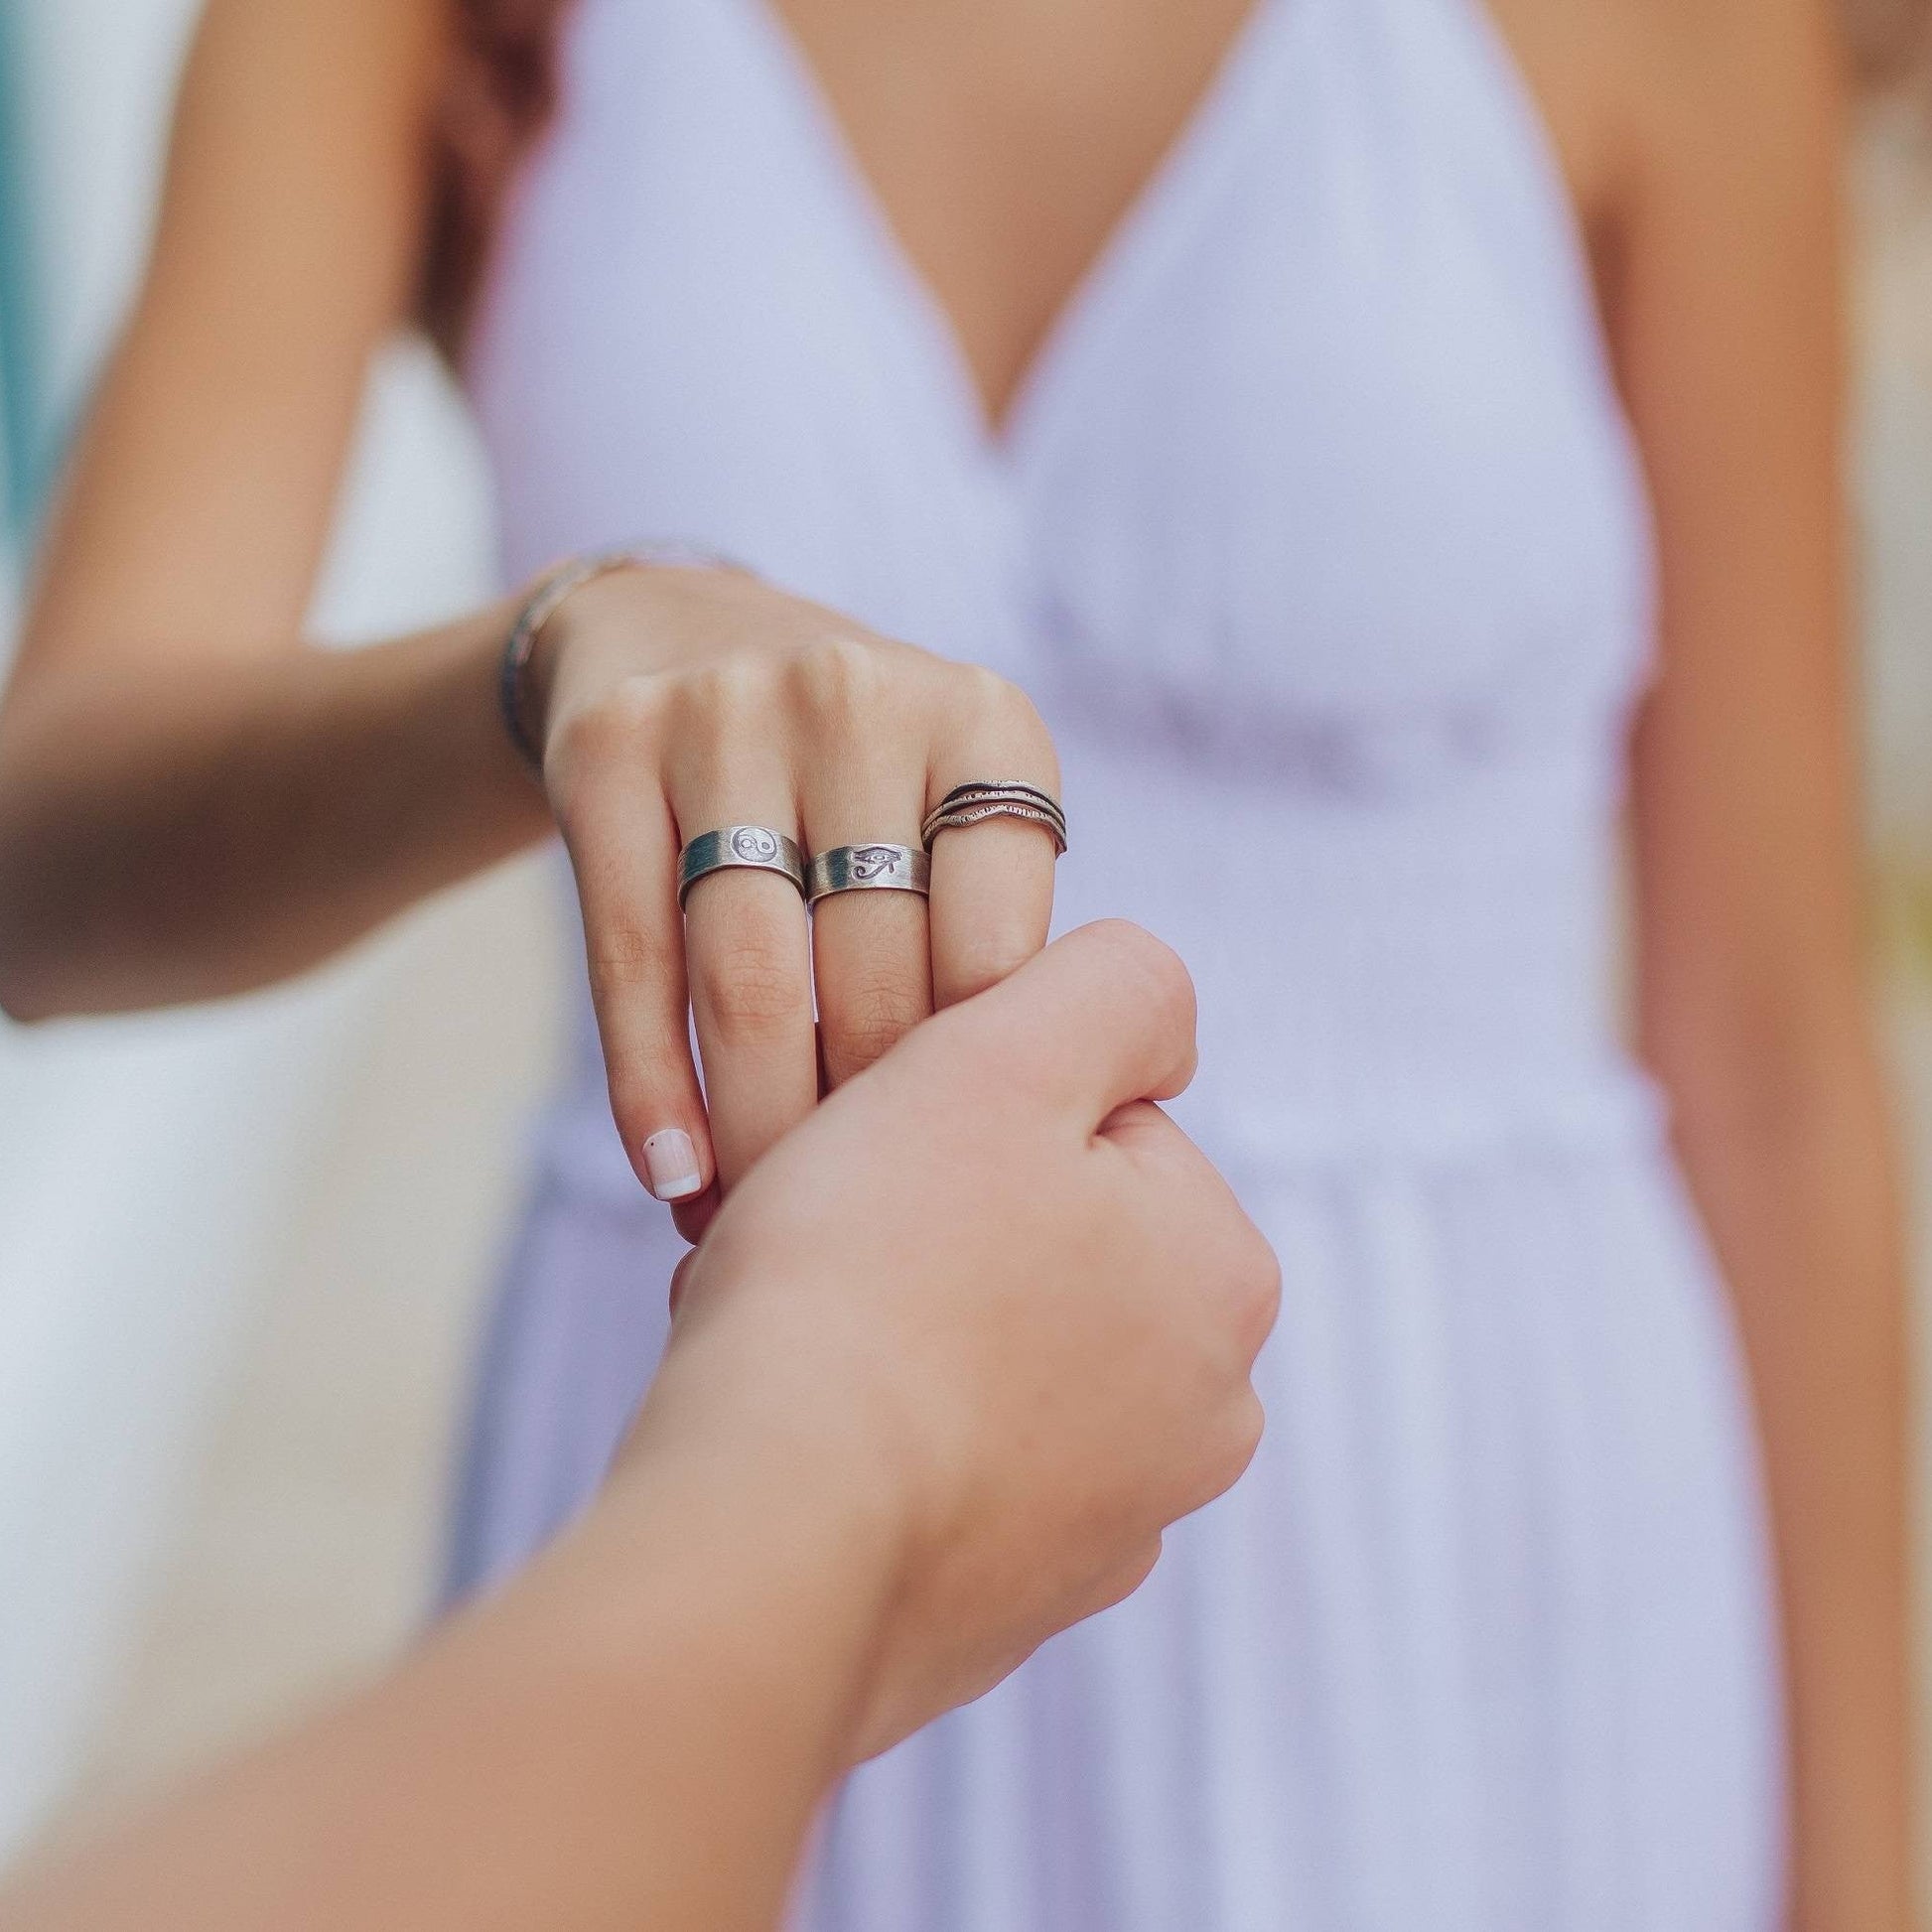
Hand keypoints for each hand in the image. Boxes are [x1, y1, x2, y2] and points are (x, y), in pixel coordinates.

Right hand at [529, 562, 1060, 1236]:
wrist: (677, 634)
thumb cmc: (858, 783)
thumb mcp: (957, 813)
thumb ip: (1000, 945)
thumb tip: (1052, 1150)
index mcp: (987, 726)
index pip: (996, 946)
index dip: (976, 1096)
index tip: (964, 1210)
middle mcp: (862, 698)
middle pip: (872, 973)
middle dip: (867, 1138)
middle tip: (863, 1260)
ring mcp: (726, 713)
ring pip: (750, 977)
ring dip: (757, 1132)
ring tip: (759, 1236)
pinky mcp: (609, 749)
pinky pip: (632, 953)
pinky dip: (654, 1083)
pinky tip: (672, 1178)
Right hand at [621, 921, 1281, 1763]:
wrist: (765, 1537)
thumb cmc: (870, 1275)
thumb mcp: (1002, 1059)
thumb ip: (1117, 987)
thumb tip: (1155, 1024)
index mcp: (1224, 1275)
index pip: (1094, 1127)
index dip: (975, 1113)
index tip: (890, 1151)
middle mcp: (1203, 1413)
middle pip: (1045, 1245)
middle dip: (940, 1224)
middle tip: (835, 1237)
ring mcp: (1113, 1525)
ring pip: (987, 1354)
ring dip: (905, 1324)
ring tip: (807, 1331)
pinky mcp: (1016, 1605)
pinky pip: (943, 1465)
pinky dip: (885, 1434)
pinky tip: (814, 1430)